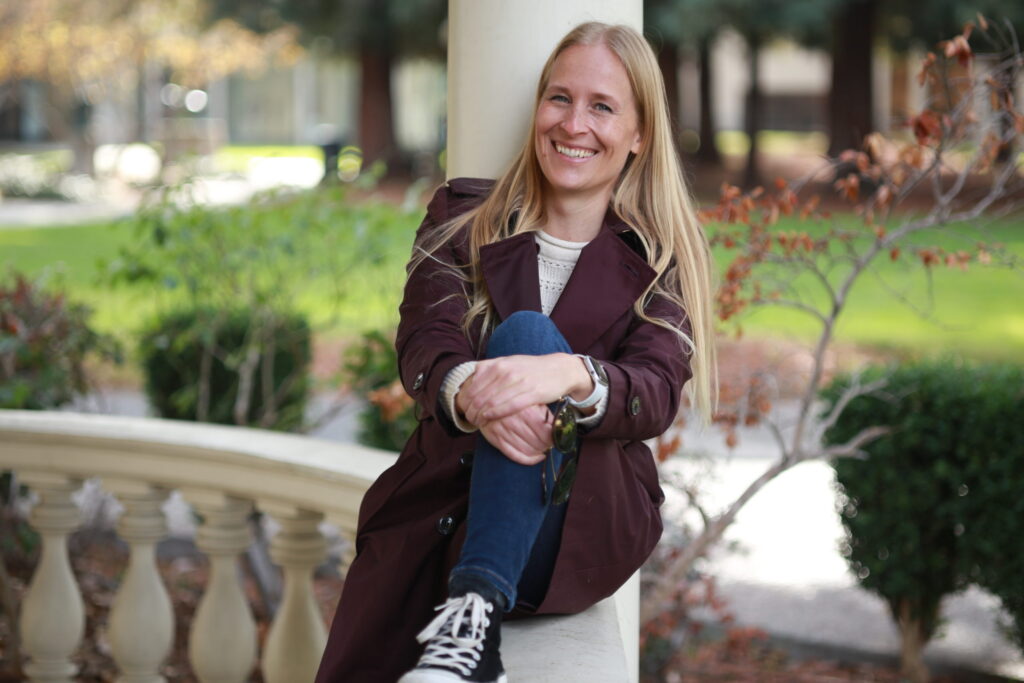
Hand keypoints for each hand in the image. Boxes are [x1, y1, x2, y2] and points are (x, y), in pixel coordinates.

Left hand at [456, 353, 590, 424]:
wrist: (559, 369)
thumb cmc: (531, 369)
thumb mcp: (508, 362)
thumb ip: (489, 369)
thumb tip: (470, 378)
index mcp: (498, 364)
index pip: (472, 385)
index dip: (464, 400)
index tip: (463, 410)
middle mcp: (506, 372)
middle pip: (479, 396)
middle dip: (471, 411)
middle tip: (469, 420)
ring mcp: (519, 382)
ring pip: (491, 402)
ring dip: (480, 415)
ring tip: (477, 422)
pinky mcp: (531, 393)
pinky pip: (508, 407)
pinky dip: (495, 414)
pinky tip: (488, 419)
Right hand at [478, 404, 552, 465]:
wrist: (487, 400)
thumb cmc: (514, 400)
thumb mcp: (532, 401)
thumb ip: (545, 414)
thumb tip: (558, 427)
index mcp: (527, 411)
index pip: (546, 433)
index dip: (553, 439)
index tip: (555, 438)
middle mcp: (515, 422)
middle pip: (538, 443)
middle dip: (546, 446)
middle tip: (549, 444)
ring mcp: (504, 431)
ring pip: (528, 451)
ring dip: (538, 453)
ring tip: (543, 449)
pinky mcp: (496, 439)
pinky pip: (515, 455)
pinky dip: (528, 460)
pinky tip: (536, 457)